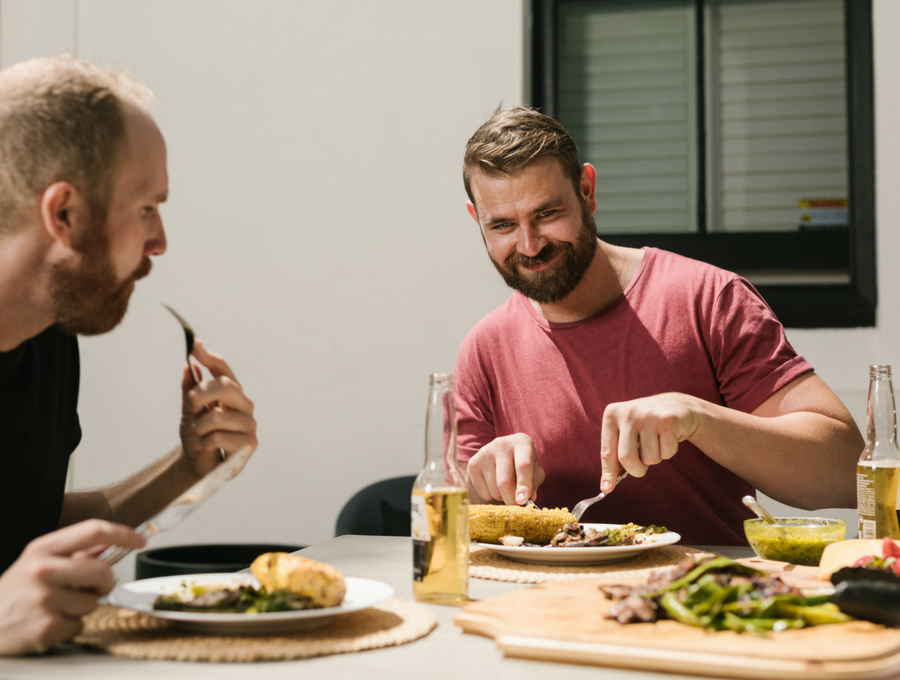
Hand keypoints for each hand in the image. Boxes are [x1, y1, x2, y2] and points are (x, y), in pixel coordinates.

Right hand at [0, 520, 145, 655]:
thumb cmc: (16, 590)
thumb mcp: (38, 561)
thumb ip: (75, 551)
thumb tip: (110, 542)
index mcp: (43, 548)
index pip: (94, 530)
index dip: (123, 534)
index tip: (140, 540)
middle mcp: (43, 570)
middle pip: (102, 570)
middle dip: (104, 582)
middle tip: (91, 587)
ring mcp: (44, 599)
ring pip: (93, 601)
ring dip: (83, 606)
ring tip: (57, 605)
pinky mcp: (46, 626)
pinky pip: (80, 624)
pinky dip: (70, 626)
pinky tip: (49, 621)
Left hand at [179, 338, 256, 478]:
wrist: (198, 464)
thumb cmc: (197, 435)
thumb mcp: (189, 410)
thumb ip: (190, 389)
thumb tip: (188, 367)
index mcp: (232, 393)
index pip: (223, 369)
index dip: (209, 357)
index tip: (195, 346)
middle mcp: (244, 404)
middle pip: (225, 386)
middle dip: (202, 394)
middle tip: (191, 403)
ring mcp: (249, 423)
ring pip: (217, 416)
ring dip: (199, 427)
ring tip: (200, 434)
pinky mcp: (249, 443)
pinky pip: (218, 438)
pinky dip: (206, 443)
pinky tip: (209, 447)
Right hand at [465, 433, 545, 504]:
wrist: (501, 454)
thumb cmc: (522, 464)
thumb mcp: (535, 470)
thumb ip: (534, 484)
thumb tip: (527, 499)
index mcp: (521, 442)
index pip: (523, 465)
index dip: (524, 485)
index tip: (523, 501)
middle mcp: (501, 444)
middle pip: (505, 482)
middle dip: (512, 499)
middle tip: (517, 505)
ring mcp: (484, 453)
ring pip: (494, 490)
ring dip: (503, 497)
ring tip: (506, 488)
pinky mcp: (473, 464)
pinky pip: (483, 493)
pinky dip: (492, 497)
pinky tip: (494, 486)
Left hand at [599, 392, 699, 490]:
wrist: (675, 406)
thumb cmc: (645, 426)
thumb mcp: (626, 433)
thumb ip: (616, 455)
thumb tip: (606, 486)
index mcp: (612, 414)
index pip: (607, 451)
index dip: (608, 473)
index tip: (607, 489)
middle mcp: (628, 413)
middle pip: (627, 458)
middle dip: (636, 470)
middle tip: (641, 466)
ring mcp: (648, 416)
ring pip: (649, 458)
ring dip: (654, 459)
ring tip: (656, 442)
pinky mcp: (667, 421)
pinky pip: (666, 453)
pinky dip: (668, 452)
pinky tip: (667, 437)